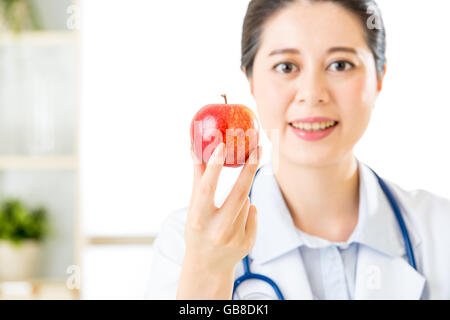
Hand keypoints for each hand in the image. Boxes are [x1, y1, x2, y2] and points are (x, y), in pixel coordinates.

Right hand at [185, 142, 260, 273]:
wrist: (208, 266)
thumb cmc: (198, 230)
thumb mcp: (194, 208)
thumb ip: (198, 179)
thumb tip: (196, 148)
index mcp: (199, 219)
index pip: (207, 188)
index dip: (214, 165)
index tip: (222, 145)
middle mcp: (217, 230)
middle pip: (239, 192)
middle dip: (250, 168)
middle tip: (258, 148)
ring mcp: (235, 238)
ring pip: (246, 201)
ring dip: (240, 196)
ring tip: (227, 210)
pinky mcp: (248, 242)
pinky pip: (252, 213)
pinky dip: (247, 210)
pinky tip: (235, 223)